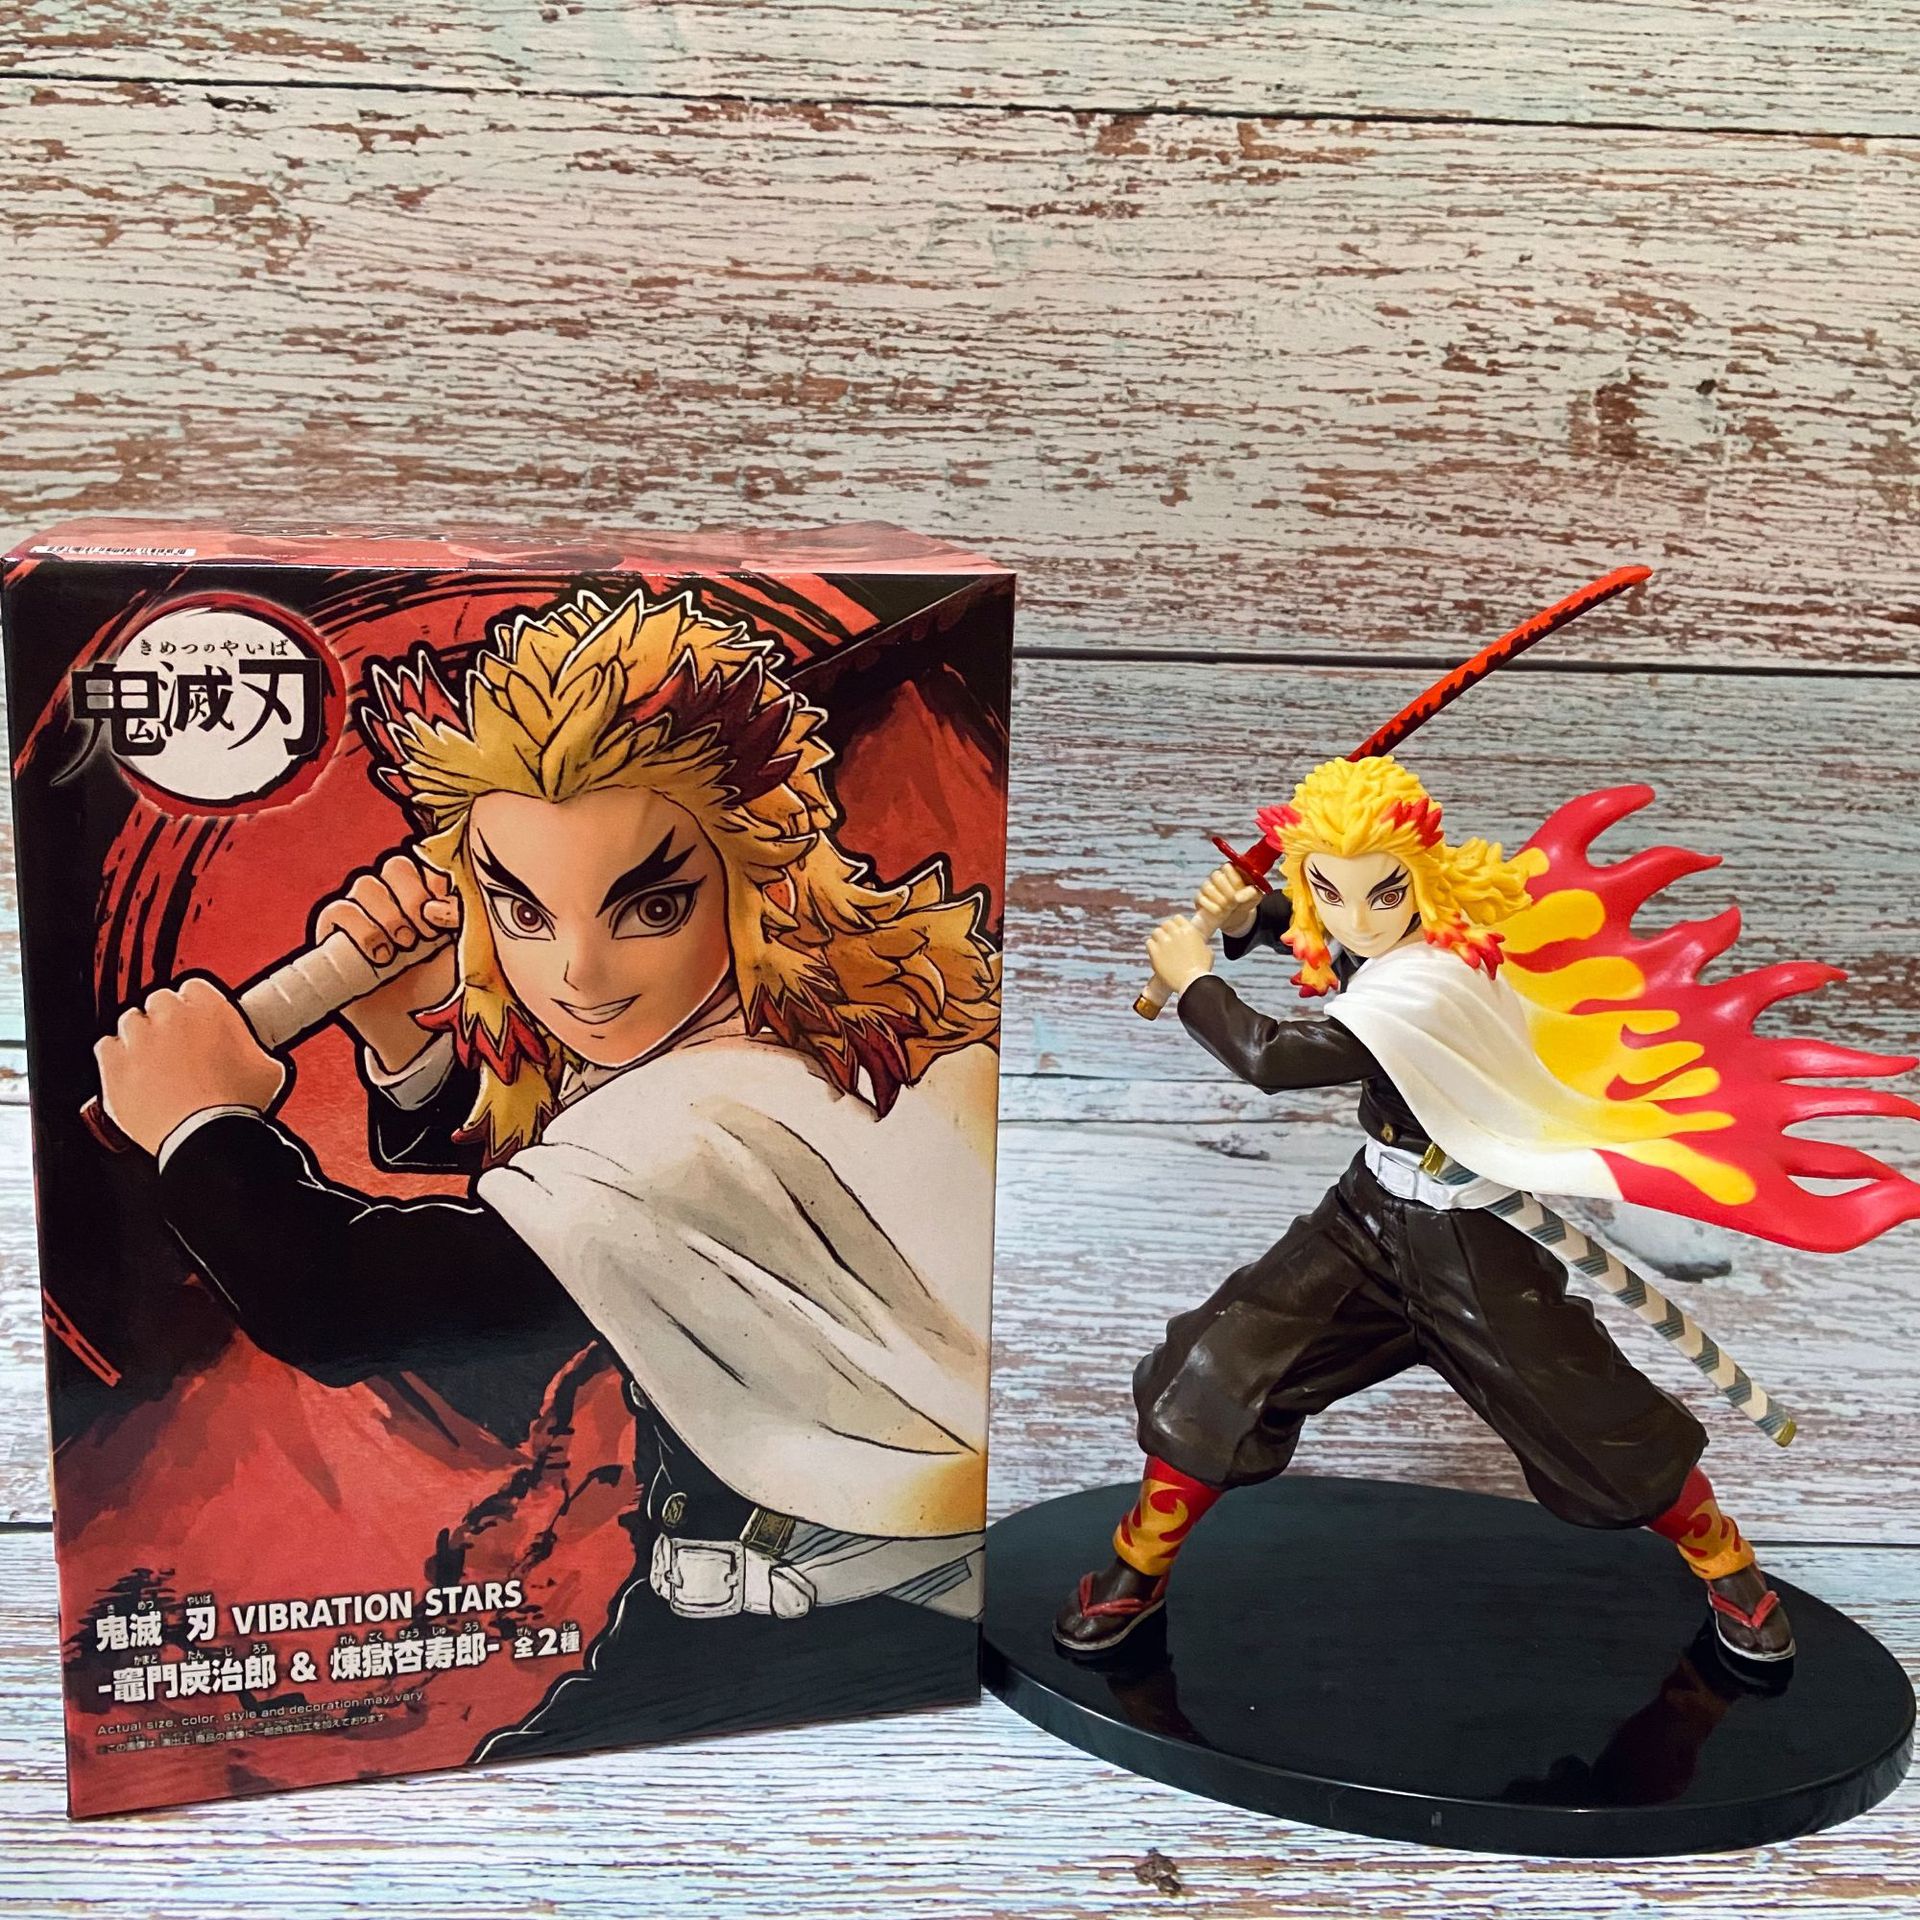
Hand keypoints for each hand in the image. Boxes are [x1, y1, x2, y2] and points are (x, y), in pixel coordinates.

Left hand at [95, 977, 287, 1156]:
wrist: (205, 1136)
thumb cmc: (234, 1106)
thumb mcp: (267, 1069)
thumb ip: (254, 1049)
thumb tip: (255, 1054)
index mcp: (209, 1010)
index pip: (194, 987)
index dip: (197, 1005)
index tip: (199, 1020)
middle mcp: (170, 1017)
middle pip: (159, 1001)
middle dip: (167, 1019)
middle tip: (180, 1044)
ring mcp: (139, 1040)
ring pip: (130, 1021)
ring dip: (141, 1036)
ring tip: (155, 1060)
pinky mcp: (114, 1065)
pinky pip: (106, 1046)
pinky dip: (116, 1055)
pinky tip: (131, 1070)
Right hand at [312, 852, 460, 1071]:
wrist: (411, 1020)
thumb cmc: (440, 979)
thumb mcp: (466, 946)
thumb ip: (464, 916)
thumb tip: (439, 906)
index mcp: (426, 889)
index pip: (425, 860)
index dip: (436, 882)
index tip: (448, 915)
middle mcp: (392, 893)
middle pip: (395, 866)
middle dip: (414, 899)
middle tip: (428, 934)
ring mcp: (362, 909)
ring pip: (367, 885)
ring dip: (390, 917)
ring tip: (406, 948)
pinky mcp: (335, 928)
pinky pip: (341, 910)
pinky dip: (364, 932)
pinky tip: (381, 956)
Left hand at [1145, 914, 1215, 997]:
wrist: (1192, 982)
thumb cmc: (1202, 970)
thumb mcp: (1208, 952)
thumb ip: (1201, 944)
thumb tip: (1200, 943)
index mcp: (1189, 930)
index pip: (1177, 918)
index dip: (1176, 925)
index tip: (1175, 932)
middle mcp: (1176, 933)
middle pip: (1166, 924)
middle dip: (1166, 931)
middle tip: (1167, 940)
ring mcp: (1164, 942)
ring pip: (1156, 932)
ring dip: (1158, 938)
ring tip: (1160, 946)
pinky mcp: (1155, 952)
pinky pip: (1149, 943)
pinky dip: (1151, 946)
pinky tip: (1154, 952)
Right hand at [1194, 863, 1259, 938]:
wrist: (1236, 914)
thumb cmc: (1246, 899)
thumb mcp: (1255, 896)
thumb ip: (1251, 893)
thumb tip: (1238, 897)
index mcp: (1232, 869)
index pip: (1228, 867)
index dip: (1235, 880)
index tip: (1241, 891)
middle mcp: (1217, 874)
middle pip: (1216, 876)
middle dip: (1228, 892)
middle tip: (1235, 902)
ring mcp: (1207, 885)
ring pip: (1208, 888)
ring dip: (1220, 901)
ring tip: (1229, 908)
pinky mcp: (1199, 897)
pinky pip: (1201, 899)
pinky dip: (1212, 907)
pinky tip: (1220, 912)